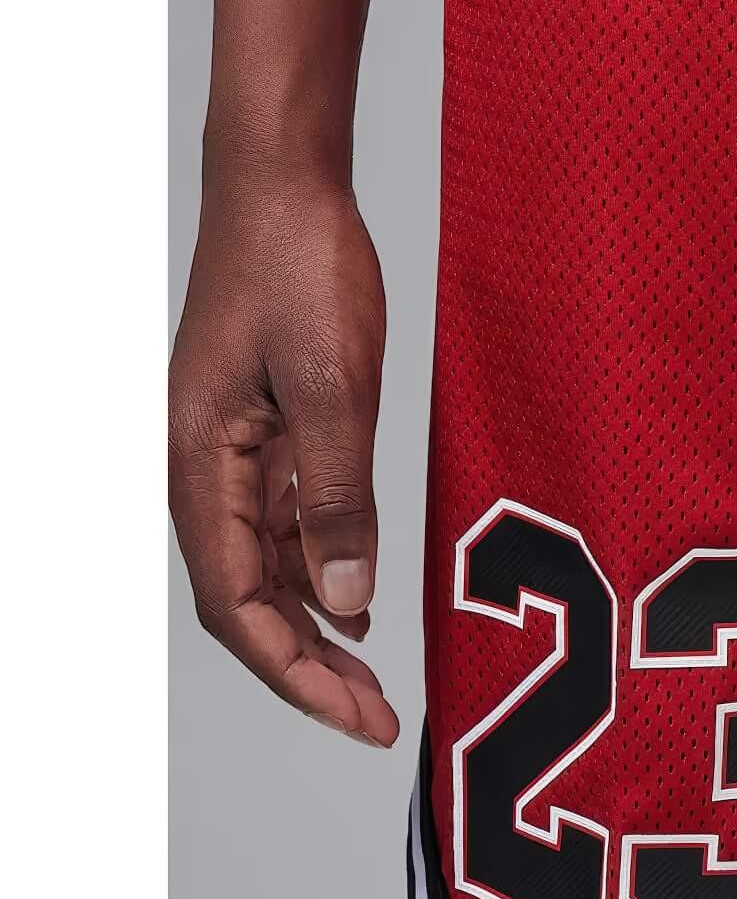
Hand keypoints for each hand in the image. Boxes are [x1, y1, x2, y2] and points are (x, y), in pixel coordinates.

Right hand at [169, 173, 397, 745]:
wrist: (286, 181)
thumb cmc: (299, 267)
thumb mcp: (333, 386)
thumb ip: (339, 497)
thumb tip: (345, 604)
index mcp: (198, 465)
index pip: (236, 603)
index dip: (293, 671)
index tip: (355, 717)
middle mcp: (204, 468)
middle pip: (246, 598)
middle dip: (306, 666)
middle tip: (376, 717)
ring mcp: (234, 448)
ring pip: (267, 565)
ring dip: (315, 625)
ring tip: (373, 678)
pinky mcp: (269, 426)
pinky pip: (288, 519)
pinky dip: (323, 566)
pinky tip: (360, 597)